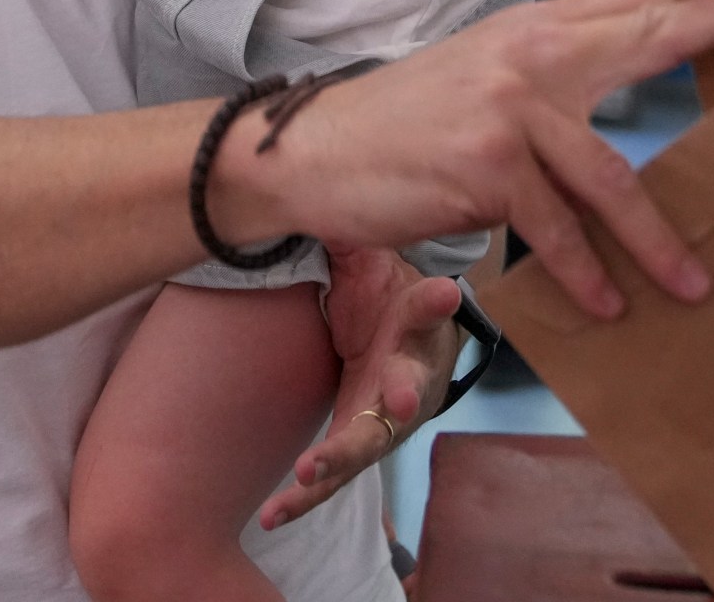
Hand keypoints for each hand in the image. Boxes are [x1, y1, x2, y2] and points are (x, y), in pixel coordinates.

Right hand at [220, 0, 713, 319]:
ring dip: (659, 239)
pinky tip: (608, 304)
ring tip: (694, 283)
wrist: (313, 149)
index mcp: (536, 29)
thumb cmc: (407, 122)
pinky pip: (558, 230)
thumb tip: (630, 69)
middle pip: (650, 33)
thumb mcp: (484, 73)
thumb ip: (554, 70)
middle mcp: (530, 54)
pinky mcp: (486, 166)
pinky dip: (586, 273)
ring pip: (612, 175)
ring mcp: (510, 109)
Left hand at [258, 248, 459, 529]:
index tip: (444, 291)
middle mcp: (409, 378)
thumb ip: (357, 241)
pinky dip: (303, 496)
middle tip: (398, 401)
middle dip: (401, 395)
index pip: (430, 309)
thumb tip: (333, 199)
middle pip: (407, 389)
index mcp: (416, 326)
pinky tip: (269, 513)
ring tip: (310, 471)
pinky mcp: (355, 447)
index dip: (435, 303)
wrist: (398, 340)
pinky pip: (330, 477)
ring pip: (368, 444)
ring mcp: (384, 421)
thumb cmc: (386, 294)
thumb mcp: (375, 260)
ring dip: (341, 457)